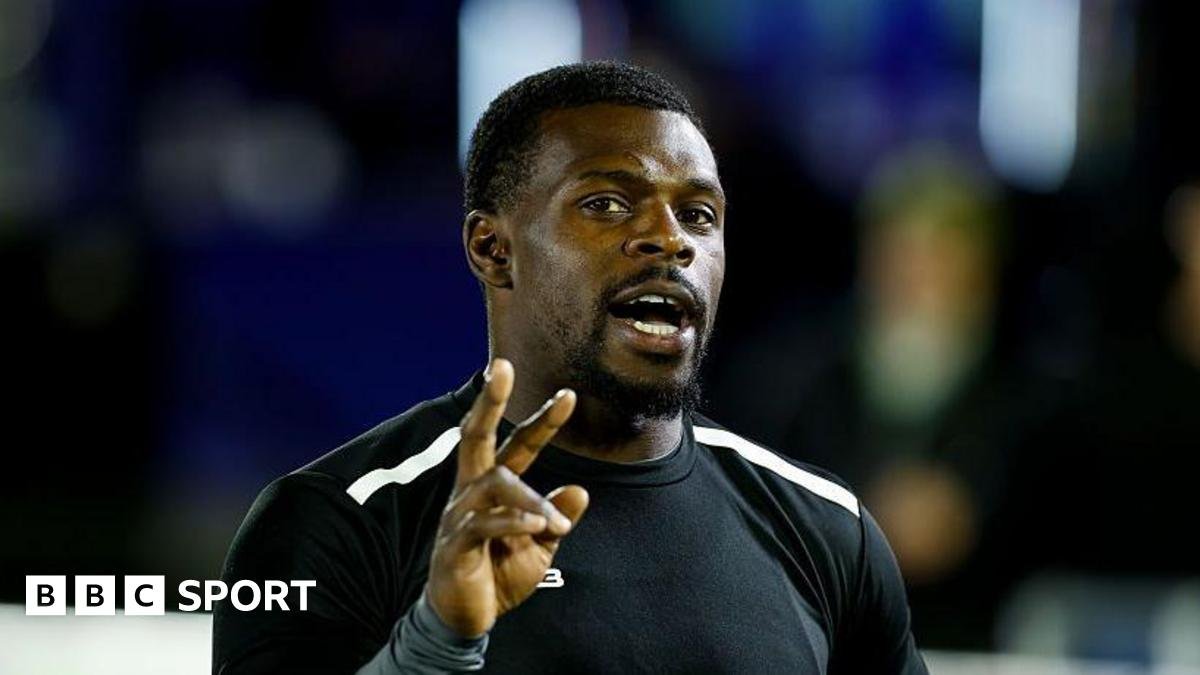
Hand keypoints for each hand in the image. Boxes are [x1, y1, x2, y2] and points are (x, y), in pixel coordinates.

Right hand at [424, 358, 589, 637]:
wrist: (464, 620)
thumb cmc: (498, 575)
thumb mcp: (540, 547)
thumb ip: (555, 518)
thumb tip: (579, 490)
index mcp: (492, 487)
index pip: (517, 444)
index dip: (541, 420)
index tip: (570, 395)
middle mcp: (471, 492)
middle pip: (476, 435)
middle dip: (490, 400)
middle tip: (502, 366)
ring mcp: (459, 515)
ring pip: (493, 485)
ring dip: (530, 500)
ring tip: (556, 522)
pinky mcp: (454, 546)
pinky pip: (482, 524)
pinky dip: (511, 522)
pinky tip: (535, 525)